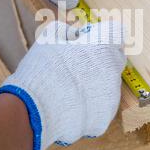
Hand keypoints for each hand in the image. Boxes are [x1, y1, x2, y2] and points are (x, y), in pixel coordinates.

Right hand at [0, 21, 126, 149]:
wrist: (34, 110)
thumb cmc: (42, 69)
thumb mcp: (49, 37)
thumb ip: (67, 31)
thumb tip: (75, 35)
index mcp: (103, 47)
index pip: (116, 32)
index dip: (102, 34)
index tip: (88, 39)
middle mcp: (114, 71)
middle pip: (114, 59)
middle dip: (100, 58)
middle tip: (76, 64)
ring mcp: (111, 98)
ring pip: (108, 85)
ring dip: (95, 83)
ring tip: (69, 89)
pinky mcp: (104, 118)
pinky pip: (101, 107)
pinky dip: (90, 106)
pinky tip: (71, 107)